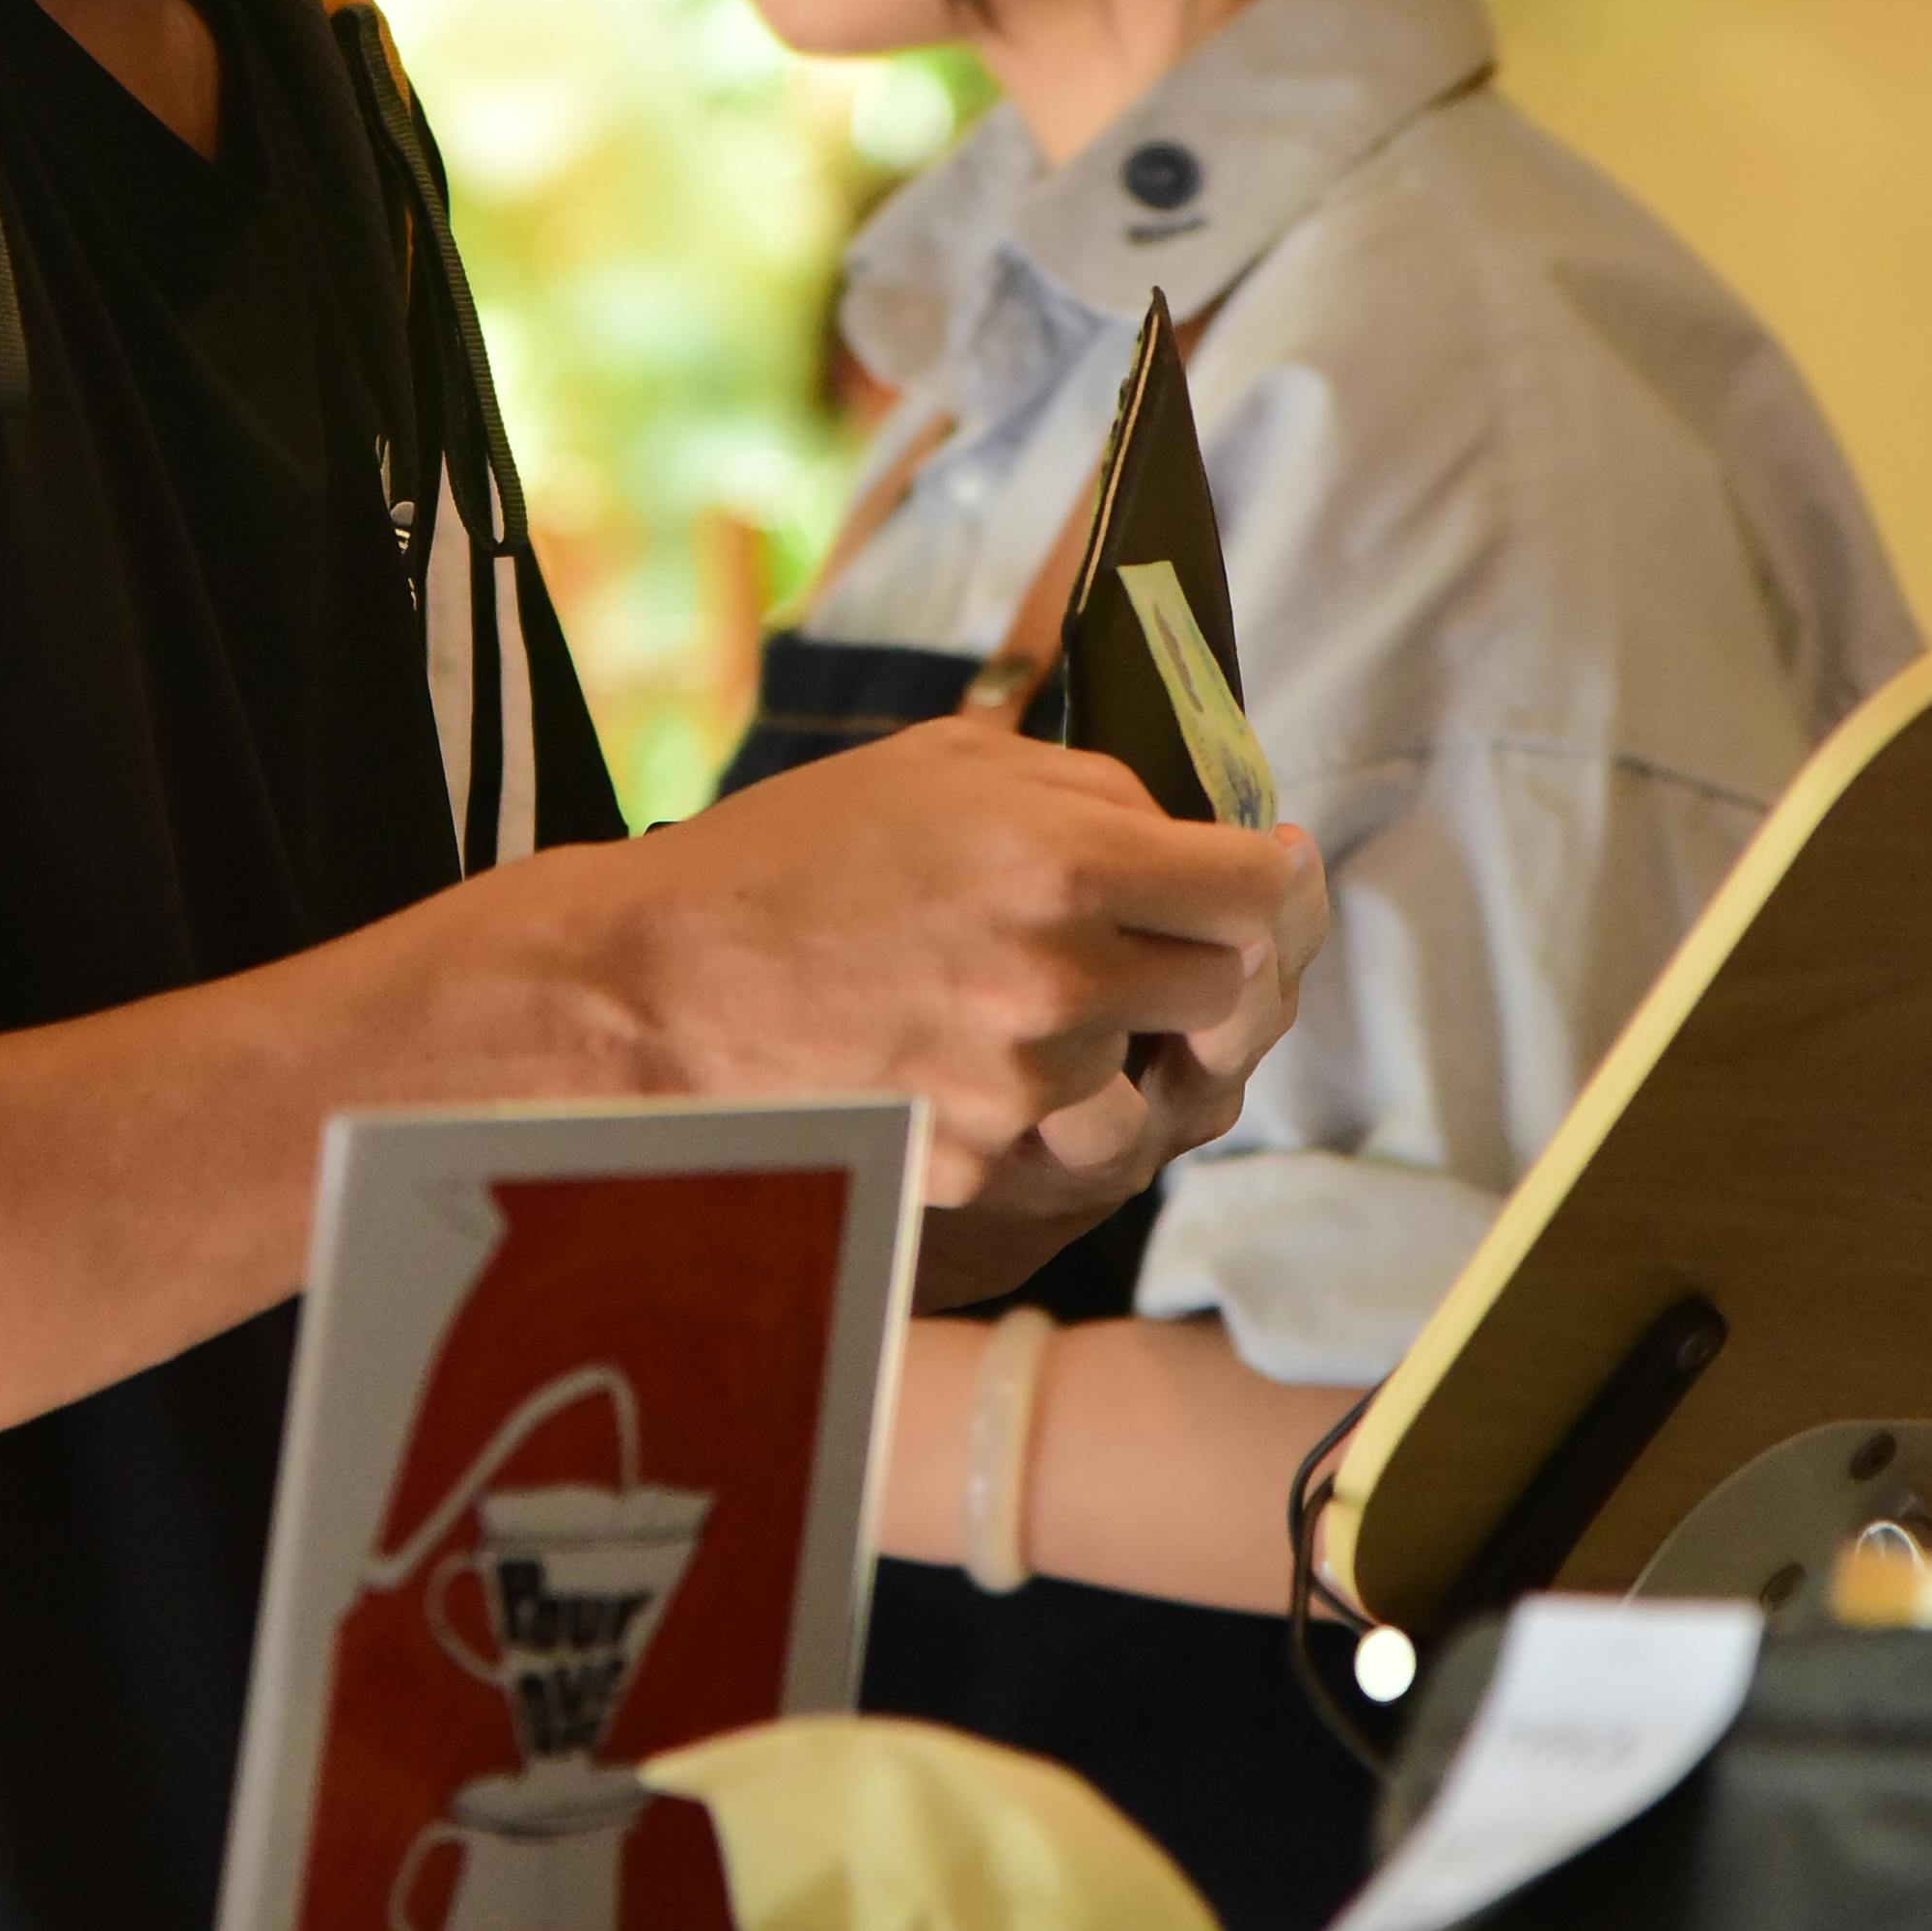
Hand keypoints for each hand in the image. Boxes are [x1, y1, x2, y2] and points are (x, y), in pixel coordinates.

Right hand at [592, 711, 1321, 1235]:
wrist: (659, 986)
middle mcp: (1060, 978)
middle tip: (1144, 940)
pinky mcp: (982, 1164)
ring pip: (1146, 1073)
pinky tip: (959, 1053)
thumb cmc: (796, 857)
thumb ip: (1091, 783)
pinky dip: (1036, 1102)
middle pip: (1228, 994)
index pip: (1257, 892)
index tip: (1264, 876)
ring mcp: (1023, 1085)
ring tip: (1021, 998)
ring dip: (1113, 1042)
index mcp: (1064, 860)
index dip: (1272, 884)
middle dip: (1195, 963)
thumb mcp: (946, 766)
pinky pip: (1063, 1135)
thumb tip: (1205, 822)